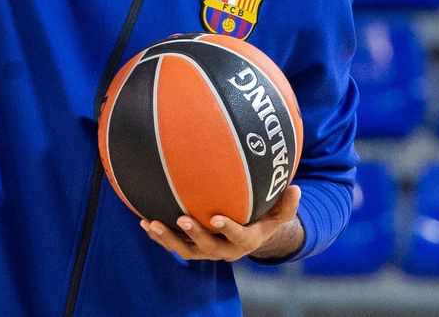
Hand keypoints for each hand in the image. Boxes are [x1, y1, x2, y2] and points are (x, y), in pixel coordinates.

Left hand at [140, 185, 302, 261]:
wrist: (248, 236)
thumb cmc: (263, 219)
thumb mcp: (278, 214)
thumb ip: (286, 204)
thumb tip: (296, 187)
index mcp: (246, 240)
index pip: (239, 237)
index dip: (229, 230)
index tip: (218, 218)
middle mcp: (225, 249)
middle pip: (208, 248)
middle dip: (195, 235)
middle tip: (182, 219)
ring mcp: (206, 250)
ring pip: (185, 250)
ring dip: (168, 238)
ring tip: (151, 223)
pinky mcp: (191, 247)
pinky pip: (174, 244)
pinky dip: (158, 235)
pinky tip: (143, 221)